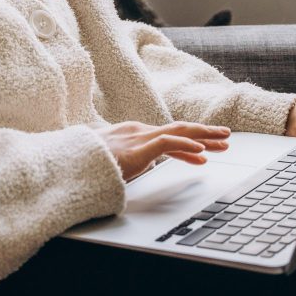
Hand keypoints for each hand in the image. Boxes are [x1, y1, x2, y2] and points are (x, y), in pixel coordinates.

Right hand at [94, 120, 230, 180]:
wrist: (69, 165)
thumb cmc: (87, 165)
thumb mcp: (112, 161)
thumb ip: (129, 160)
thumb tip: (143, 165)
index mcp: (134, 134)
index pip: (169, 136)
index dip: (190, 143)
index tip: (207, 150)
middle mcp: (139, 132)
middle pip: (179, 130)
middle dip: (205, 133)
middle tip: (226, 137)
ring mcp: (138, 138)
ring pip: (179, 132)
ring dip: (204, 136)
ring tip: (224, 141)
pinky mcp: (137, 148)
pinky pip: (167, 143)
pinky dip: (186, 146)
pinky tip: (201, 151)